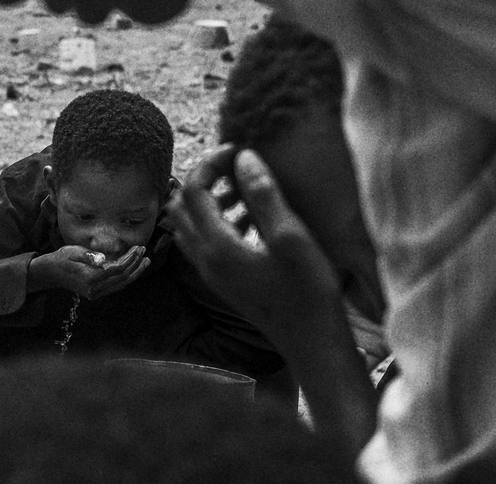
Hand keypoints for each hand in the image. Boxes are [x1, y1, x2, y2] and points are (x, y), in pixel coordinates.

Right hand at [28, 244, 149, 299]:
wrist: (50, 273)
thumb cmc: (61, 259)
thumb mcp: (72, 252)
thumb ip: (88, 255)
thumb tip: (103, 259)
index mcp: (89, 278)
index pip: (117, 270)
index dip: (129, 259)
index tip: (137, 248)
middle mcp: (94, 289)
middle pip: (122, 279)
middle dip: (135, 265)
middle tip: (144, 251)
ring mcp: (96, 293)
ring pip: (121, 284)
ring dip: (135, 272)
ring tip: (146, 261)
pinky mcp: (97, 292)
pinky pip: (116, 285)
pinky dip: (126, 276)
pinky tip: (133, 268)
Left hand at [167, 146, 341, 340]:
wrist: (313, 344)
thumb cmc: (308, 293)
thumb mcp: (290, 237)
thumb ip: (263, 195)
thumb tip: (242, 158)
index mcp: (216, 247)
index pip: (192, 191)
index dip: (210, 164)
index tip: (238, 150)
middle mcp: (205, 259)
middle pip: (183, 206)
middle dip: (205, 180)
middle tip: (238, 168)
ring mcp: (212, 272)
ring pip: (192, 223)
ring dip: (212, 200)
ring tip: (250, 188)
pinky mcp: (224, 280)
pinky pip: (206, 240)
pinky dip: (220, 220)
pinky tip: (254, 216)